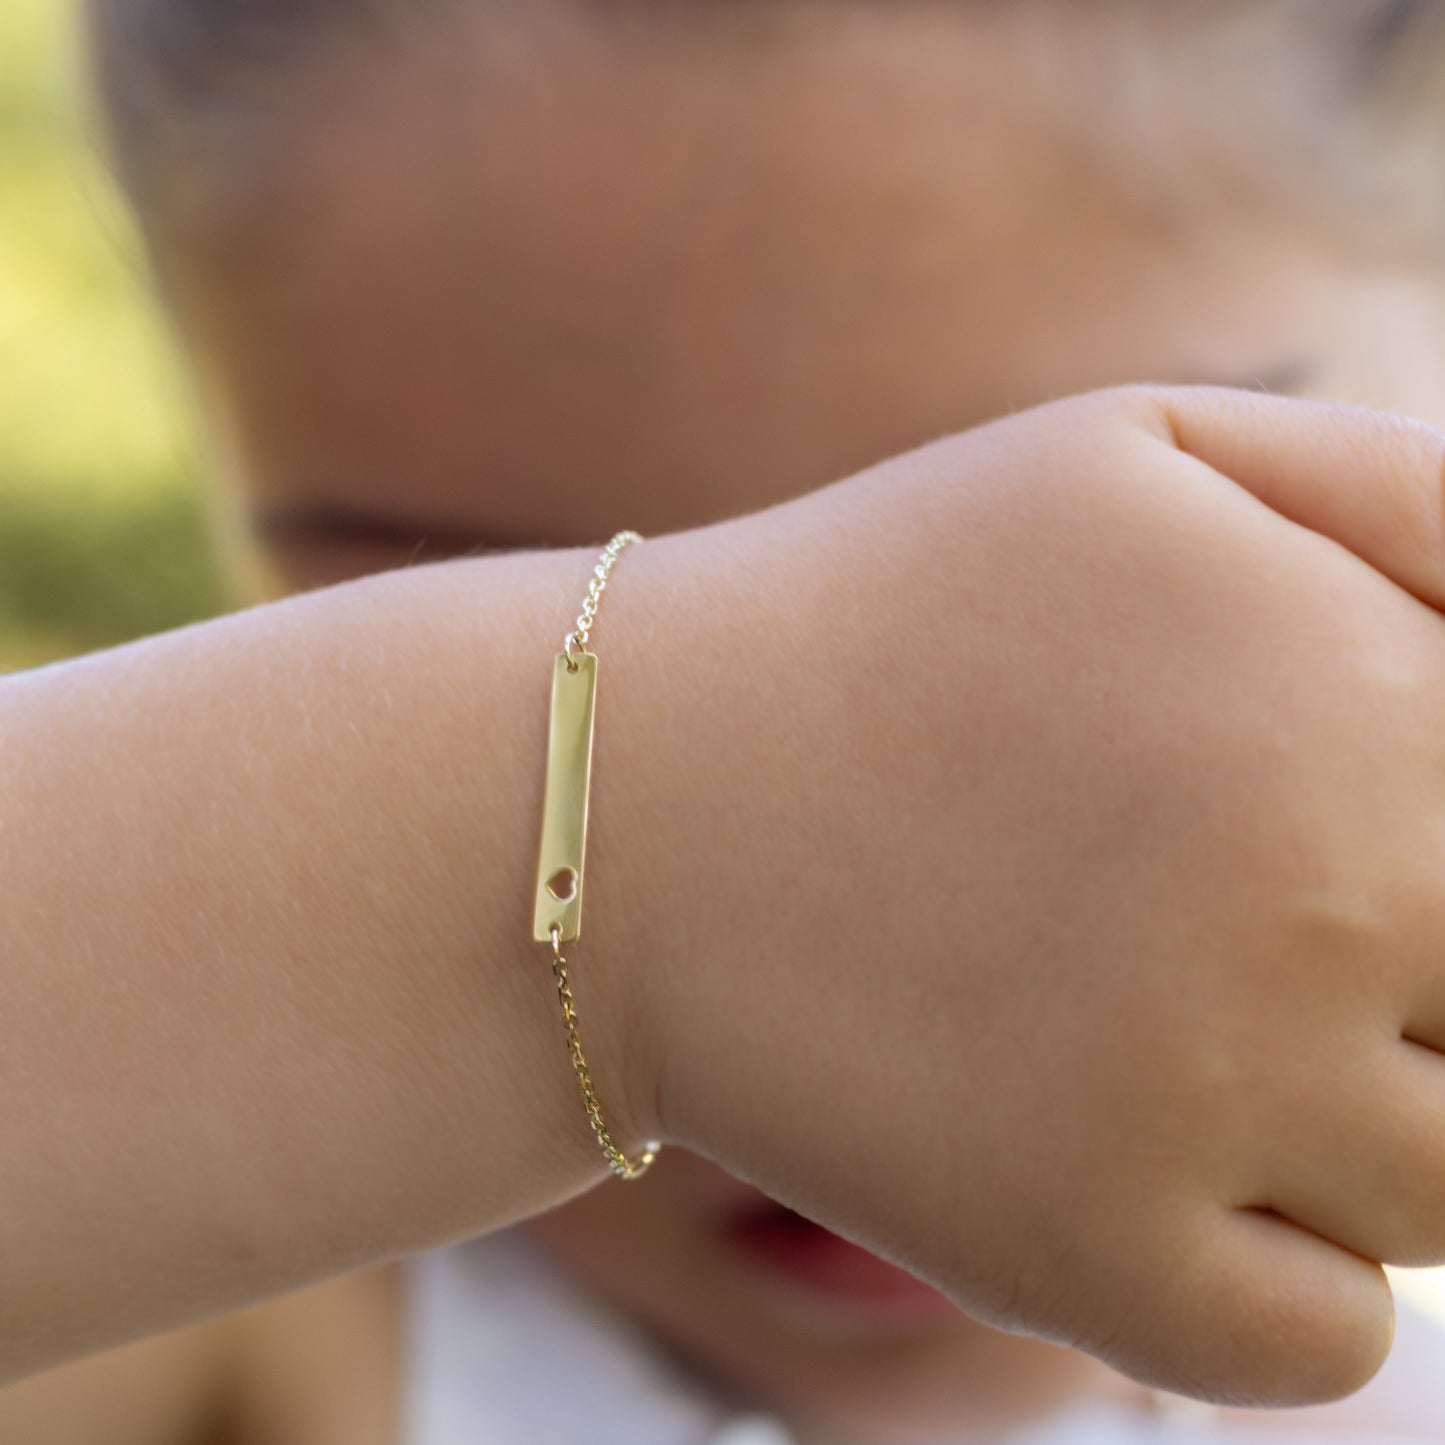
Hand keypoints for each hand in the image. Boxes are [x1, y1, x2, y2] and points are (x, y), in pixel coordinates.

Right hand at [611, 386, 1444, 1406]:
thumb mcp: (1147, 457)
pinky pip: (1315, 1336)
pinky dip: (1254, 1271)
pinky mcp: (1091, 1254)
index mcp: (1363, 698)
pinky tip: (1116, 1147)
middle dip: (1410, 985)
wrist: (633, 798)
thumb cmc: (895, 614)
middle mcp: (1317, 900)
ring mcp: (1206, 1098)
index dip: (1429, 848)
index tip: (1323, 852)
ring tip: (1156, 1027)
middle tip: (1228, 930)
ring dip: (1340, 1131)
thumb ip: (1406, 503)